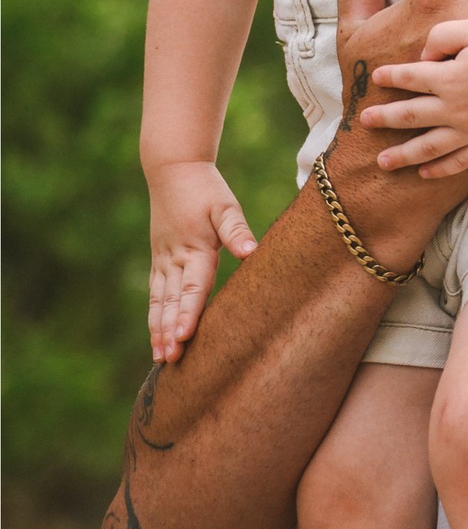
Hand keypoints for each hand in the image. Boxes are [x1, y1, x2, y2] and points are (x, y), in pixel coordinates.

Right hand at [148, 162, 257, 361]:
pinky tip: (156, 336)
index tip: (184, 336)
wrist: (173, 170)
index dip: (188, 313)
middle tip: (171, 358)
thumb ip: (237, 230)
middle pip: (172, 301)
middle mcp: (174, 258)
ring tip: (160, 358)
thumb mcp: (225, 205)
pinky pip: (155, 293)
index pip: (192, 287)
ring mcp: (163, 259)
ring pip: (159, 301)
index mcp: (194, 248)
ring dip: (158, 329)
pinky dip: (154, 315)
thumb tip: (251, 252)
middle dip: (170, 331)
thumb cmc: (205, 189)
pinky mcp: (160, 259)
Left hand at [360, 17, 467, 177]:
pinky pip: (460, 161)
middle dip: (384, 118)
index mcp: (449, 78)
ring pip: (430, 147)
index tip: (377, 76)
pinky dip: (441, 169)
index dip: (390, 77)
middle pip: (411, 116)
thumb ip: (439, 38)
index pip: (409, 78)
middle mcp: (457, 108)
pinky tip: (424, 173)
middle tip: (364, 121)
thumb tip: (422, 60)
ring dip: (404, 155)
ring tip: (383, 162)